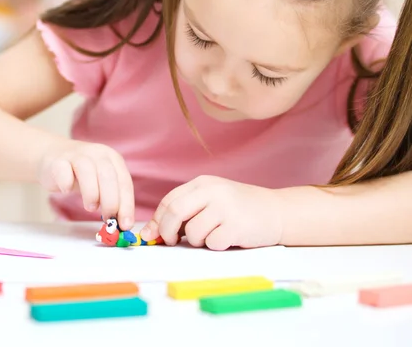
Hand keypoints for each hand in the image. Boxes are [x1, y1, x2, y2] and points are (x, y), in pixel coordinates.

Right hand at [37, 141, 134, 228]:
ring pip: (87, 171)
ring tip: (90, 207)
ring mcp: (76, 155)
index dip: (126, 205)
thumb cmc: (81, 174)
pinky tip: (67, 191)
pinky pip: (63, 171)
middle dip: (111, 201)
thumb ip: (111, 198)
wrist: (53, 154)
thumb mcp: (100, 182)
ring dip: (91, 193)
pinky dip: (66, 183)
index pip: (124, 182)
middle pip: (108, 176)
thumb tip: (121, 224)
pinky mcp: (58, 160)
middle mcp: (97, 154)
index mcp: (112, 159)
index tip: (125, 225)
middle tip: (108, 218)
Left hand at [140, 176, 283, 249]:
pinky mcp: (237, 226)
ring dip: (196, 242)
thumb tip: (151, 232)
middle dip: (167, 231)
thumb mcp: (212, 200)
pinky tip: (227, 238)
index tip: (153, 234)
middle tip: (170, 242)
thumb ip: (185, 211)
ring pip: (193, 232)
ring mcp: (225, 207)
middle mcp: (213, 191)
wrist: (277, 211)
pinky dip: (214, 246)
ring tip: (211, 236)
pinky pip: (212, 243)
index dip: (157, 220)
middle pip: (175, 212)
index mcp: (203, 183)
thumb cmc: (239, 208)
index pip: (169, 200)